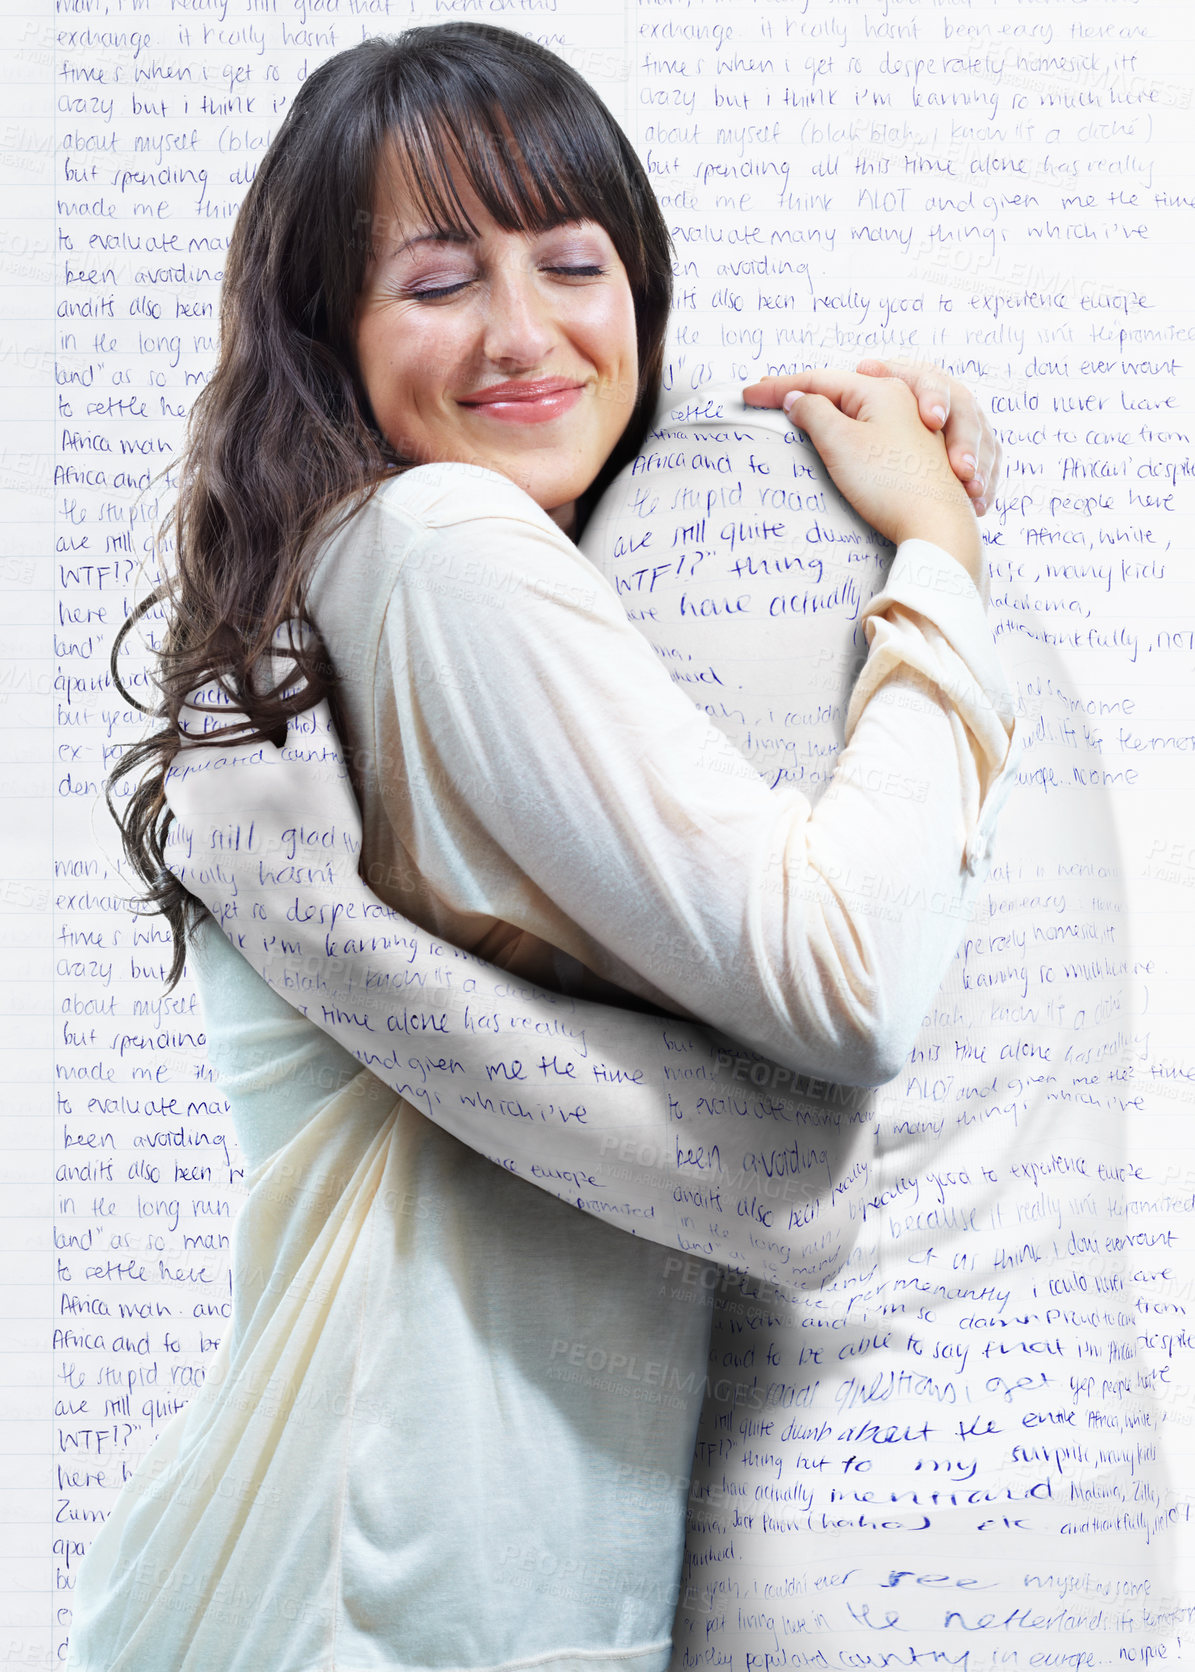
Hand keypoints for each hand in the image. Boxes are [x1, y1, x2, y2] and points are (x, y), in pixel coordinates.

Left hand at [164, 686, 363, 930]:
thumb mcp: (319, 755)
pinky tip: (260, 838)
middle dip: (235, 738)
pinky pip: (198, 832)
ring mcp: (178, 834)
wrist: (302, 926)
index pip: (208, 694)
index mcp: (202, 752)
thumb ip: (300, 690)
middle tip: (280, 753)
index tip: (269, 691)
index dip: (240, 684)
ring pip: (198, 789)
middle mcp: (176, 790)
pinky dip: (222, 826)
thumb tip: (288, 628)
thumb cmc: (313, 834)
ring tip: (273, 802)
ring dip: (227, 783)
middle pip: (200, 742)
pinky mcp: (185, 871)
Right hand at [744, 359, 1000, 514]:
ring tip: (798, 412)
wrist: (937, 526)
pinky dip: (846, 426)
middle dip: (801, 391)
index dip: (778, 388)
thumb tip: (798, 399)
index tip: (747, 396)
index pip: (818, 380)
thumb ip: (813, 413)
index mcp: (881, 389)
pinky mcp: (917, 455)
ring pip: (858, 408)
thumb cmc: (890, 484)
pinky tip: (840, 435)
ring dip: (824, 408)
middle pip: (840, 389)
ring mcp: (913, 427)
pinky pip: (872, 429)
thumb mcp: (840, 443)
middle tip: (766, 397)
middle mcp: (901, 400)